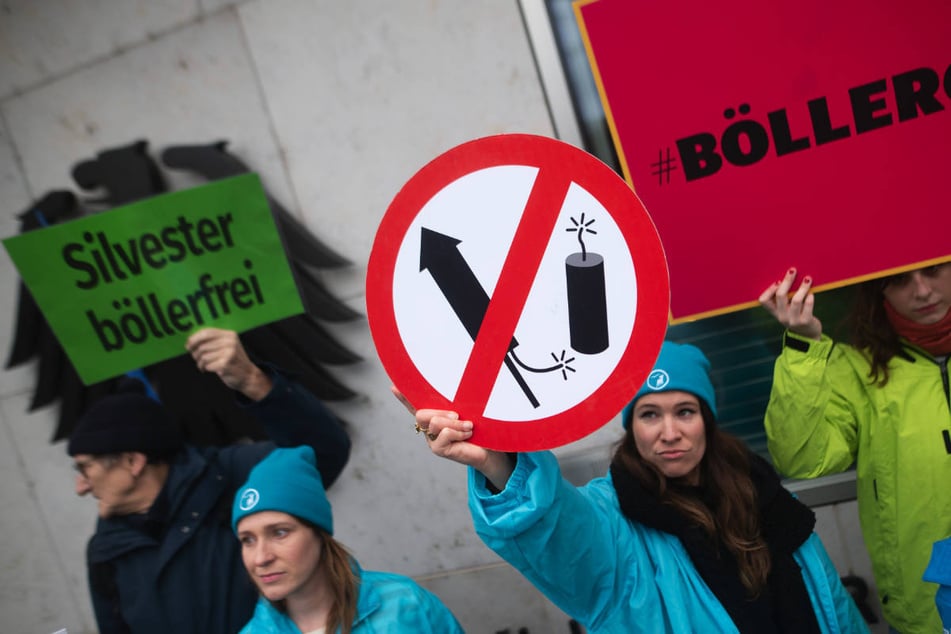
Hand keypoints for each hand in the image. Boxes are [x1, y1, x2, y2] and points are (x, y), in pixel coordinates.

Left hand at [185, 328, 272, 399]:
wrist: (248, 376)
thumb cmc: (233, 360)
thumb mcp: (227, 346)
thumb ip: (213, 340)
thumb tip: (190, 341)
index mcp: (229, 335)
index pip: (206, 332)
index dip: (194, 339)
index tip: (188, 345)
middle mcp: (230, 342)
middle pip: (202, 346)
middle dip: (196, 354)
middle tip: (198, 358)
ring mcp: (229, 353)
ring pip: (203, 356)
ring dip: (200, 363)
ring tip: (205, 365)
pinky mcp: (225, 365)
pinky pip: (207, 365)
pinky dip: (206, 369)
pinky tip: (209, 369)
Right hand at [392, 386, 513, 489]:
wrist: (488, 450)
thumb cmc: (478, 430)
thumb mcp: (466, 412)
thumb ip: (457, 404)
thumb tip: (459, 384)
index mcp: (434, 415)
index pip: (414, 404)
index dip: (403, 396)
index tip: (393, 385)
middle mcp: (429, 427)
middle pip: (421, 413)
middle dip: (442, 412)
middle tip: (458, 415)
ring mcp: (431, 439)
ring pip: (435, 422)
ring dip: (455, 423)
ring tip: (469, 426)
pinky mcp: (438, 449)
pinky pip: (444, 434)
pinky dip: (459, 432)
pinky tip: (467, 434)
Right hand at [758, 267, 822, 339]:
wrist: (807, 335)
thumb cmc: (796, 316)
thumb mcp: (785, 309)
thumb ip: (784, 298)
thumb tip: (786, 276)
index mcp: (774, 312)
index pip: (763, 300)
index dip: (769, 289)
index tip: (777, 281)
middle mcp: (781, 316)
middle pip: (780, 295)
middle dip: (787, 281)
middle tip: (793, 270)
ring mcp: (793, 320)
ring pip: (796, 300)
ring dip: (802, 287)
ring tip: (808, 279)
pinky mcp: (805, 321)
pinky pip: (808, 306)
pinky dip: (810, 298)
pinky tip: (812, 294)